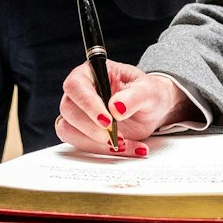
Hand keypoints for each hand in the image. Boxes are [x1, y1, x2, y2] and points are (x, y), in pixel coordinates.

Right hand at [56, 58, 193, 155]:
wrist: (153, 110)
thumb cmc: (149, 93)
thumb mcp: (149, 91)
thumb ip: (134, 96)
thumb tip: (115, 107)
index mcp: (93, 72)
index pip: (77, 85)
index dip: (88, 104)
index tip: (107, 121)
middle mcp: (81, 92)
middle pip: (69, 110)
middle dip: (92, 128)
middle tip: (116, 136)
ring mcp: (78, 112)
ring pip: (69, 130)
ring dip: (95, 142)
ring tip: (123, 143)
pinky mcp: (81, 132)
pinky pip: (80, 144)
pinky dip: (101, 150)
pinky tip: (125, 148)